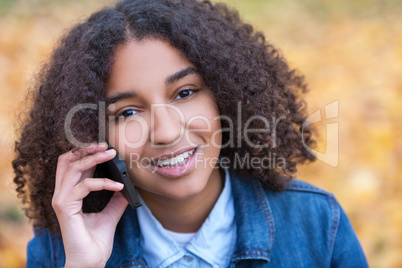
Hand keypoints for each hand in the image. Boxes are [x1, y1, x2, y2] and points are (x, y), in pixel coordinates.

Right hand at [52, 143, 128, 266]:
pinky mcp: (65, 207)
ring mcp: (61, 200)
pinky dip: (103, 182)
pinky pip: (85, 185)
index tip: (106, 148)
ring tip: (111, 154)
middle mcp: (62, 194)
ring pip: (73, 167)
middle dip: (86, 149)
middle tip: (106, 146)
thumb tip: (127, 185)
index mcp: (71, 194)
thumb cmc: (96, 242)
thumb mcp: (111, 214)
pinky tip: (118, 185)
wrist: (91, 262)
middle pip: (67, 160)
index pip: (72, 164)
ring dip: (93, 158)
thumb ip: (116, 198)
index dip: (86, 152)